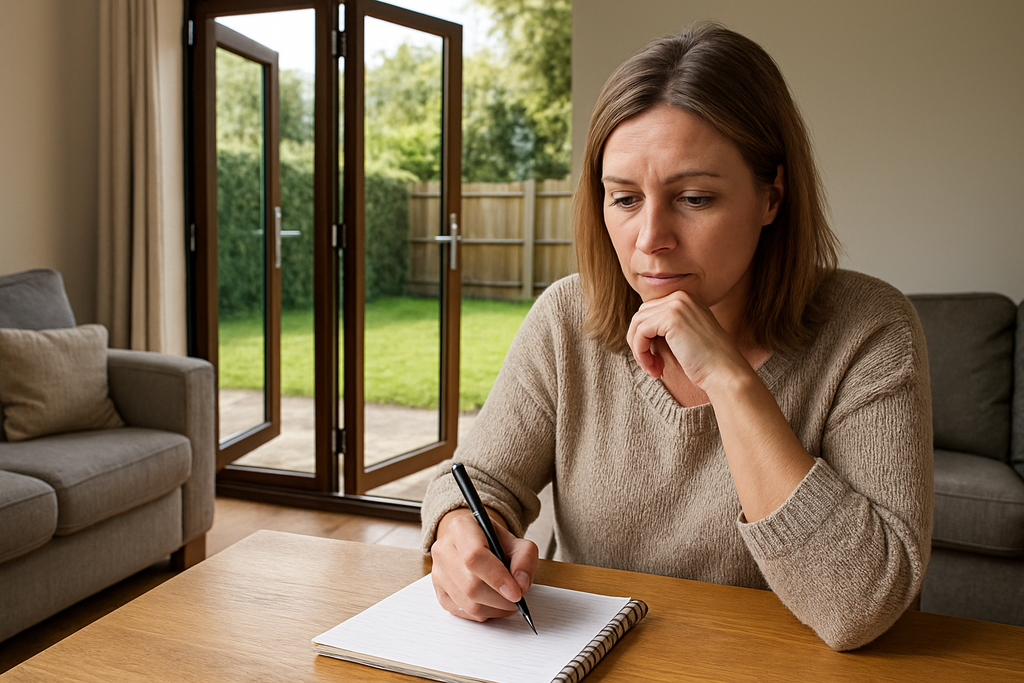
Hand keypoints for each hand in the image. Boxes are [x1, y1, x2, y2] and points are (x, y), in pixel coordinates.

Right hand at [430, 508, 538, 621]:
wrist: (476, 543)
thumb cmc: (495, 543)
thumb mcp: (517, 542)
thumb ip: (525, 560)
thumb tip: (520, 585)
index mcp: (461, 527)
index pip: (474, 557)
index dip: (497, 578)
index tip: (516, 592)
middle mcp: (444, 549)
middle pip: (471, 585)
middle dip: (500, 599)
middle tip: (517, 599)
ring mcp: (438, 572)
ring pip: (467, 603)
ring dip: (494, 609)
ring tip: (508, 602)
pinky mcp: (438, 592)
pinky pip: (462, 612)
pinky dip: (483, 614)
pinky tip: (493, 603)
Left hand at [626, 290, 747, 390]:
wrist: (725, 373)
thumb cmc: (705, 362)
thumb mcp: (684, 337)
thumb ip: (664, 327)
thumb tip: (634, 329)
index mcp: (687, 299)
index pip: (650, 312)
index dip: (645, 337)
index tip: (653, 359)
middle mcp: (682, 297)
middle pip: (641, 315)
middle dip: (639, 342)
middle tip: (650, 366)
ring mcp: (677, 304)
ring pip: (637, 324)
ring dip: (639, 350)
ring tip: (651, 368)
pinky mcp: (671, 317)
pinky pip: (640, 333)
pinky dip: (641, 352)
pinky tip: (654, 367)